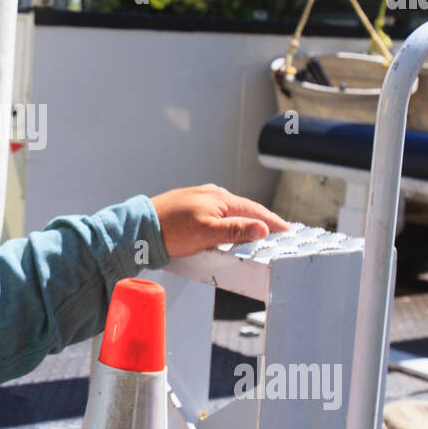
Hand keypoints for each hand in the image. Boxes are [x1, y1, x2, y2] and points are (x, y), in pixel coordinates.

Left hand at [150, 183, 288, 257]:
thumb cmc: (172, 230)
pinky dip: (229, 220)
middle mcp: (212, 195)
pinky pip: (218, 212)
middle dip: (262, 219)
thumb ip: (235, 230)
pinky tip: (227, 226)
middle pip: (244, 208)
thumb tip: (262, 228)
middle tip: (277, 231)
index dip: (272, 222)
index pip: (254, 210)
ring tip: (257, 230)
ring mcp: (201, 199)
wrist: (140, 227)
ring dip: (245, 219)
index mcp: (220, 199)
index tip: (286, 230)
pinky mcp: (191, 206)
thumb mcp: (207, 233)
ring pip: (231, 210)